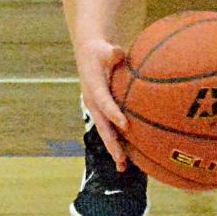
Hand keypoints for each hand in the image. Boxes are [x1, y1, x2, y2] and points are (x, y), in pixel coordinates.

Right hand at [75, 38, 128, 169]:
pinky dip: (116, 140)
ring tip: (124, 167)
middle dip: (112, 143)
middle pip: (103, 126)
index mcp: (93, 88)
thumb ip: (111, 52)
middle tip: (122, 160)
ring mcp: (96, 109)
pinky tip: (127, 154)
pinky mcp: (102, 110)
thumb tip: (117, 52)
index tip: (126, 124)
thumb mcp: (104, 48)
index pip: (104, 103)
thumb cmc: (100, 50)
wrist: (89, 54)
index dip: (114, 114)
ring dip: (114, 148)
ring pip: (105, 131)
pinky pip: (109, 127)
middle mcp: (93, 102)